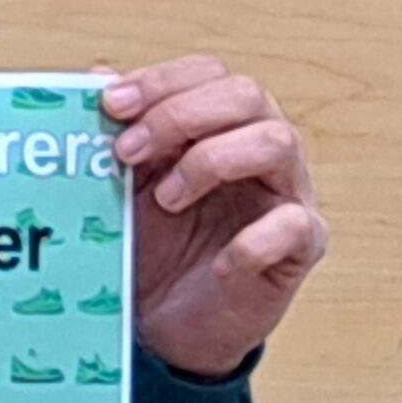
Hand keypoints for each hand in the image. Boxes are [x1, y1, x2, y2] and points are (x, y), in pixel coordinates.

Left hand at [102, 56, 330, 379]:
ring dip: (212, 161)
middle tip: (129, 152)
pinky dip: (253, 240)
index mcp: (223, 124)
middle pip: (247, 95)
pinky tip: (219, 262)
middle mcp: (262, 149)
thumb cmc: (156, 249)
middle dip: (180, 116)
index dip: (161, 82)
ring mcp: (287, 194)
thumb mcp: (125, 187)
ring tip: (168, 200)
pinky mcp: (302, 247)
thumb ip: (120, 131)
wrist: (169, 328)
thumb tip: (99, 74)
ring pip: (276, 142)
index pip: (209, 74)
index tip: (111, 104)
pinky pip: (294, 225)